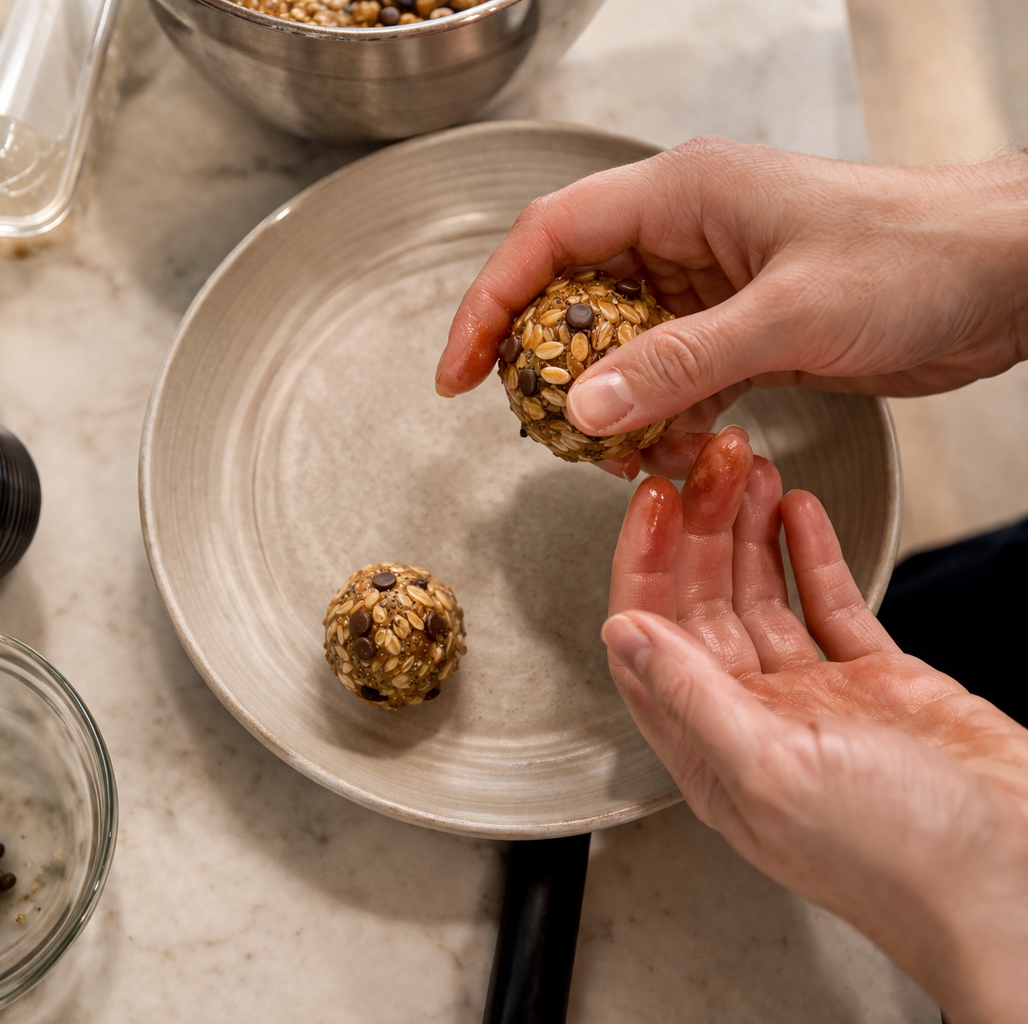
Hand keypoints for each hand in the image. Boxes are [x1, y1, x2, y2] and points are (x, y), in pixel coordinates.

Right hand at [435, 138, 1027, 440]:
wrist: (1002, 277)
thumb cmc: (914, 258)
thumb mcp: (786, 314)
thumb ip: (679, 362)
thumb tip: (583, 407)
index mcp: (680, 195)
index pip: (547, 239)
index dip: (488, 304)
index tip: (457, 372)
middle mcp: (684, 234)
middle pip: (572, 296)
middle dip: (548, 367)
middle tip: (542, 427)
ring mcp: (709, 284)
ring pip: (620, 346)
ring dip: (610, 404)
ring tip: (618, 454)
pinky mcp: (738, 329)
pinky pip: (671, 376)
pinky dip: (663, 417)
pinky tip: (675, 452)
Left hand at [601, 427, 1027, 1023]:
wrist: (1020, 879)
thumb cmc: (899, 857)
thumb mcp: (774, 767)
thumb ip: (689, 696)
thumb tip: (621, 633)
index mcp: (711, 748)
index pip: (649, 639)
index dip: (642, 565)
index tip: (652, 503)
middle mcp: (754, 719)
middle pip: (703, 606)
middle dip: (701, 531)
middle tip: (711, 465)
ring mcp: (816, 696)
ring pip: (762, 596)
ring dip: (750, 532)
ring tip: (747, 471)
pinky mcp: (876, 681)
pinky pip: (828, 603)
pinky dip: (812, 554)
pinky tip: (798, 511)